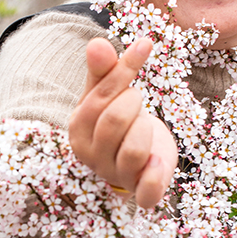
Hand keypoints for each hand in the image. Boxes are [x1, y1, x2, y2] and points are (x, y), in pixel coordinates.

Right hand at [68, 38, 177, 208]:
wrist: (139, 155)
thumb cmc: (119, 118)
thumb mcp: (107, 92)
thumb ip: (102, 69)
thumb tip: (97, 43)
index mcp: (77, 131)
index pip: (98, 99)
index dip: (124, 70)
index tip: (146, 44)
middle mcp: (92, 158)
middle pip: (115, 121)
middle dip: (134, 102)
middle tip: (138, 100)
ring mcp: (116, 177)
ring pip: (134, 150)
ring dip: (147, 129)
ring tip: (145, 124)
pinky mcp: (142, 194)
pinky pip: (148, 193)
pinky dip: (156, 175)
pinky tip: (158, 159)